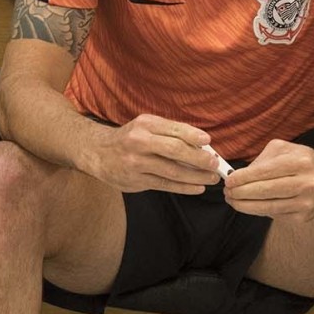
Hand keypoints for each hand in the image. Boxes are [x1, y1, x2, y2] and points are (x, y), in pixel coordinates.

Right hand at [92, 114, 221, 193]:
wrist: (98, 152)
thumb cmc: (129, 138)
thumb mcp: (145, 126)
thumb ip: (169, 132)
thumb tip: (201, 143)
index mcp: (145, 124)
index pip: (173, 129)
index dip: (192, 135)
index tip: (208, 141)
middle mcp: (140, 142)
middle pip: (174, 150)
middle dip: (198, 158)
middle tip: (214, 163)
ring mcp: (137, 163)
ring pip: (172, 171)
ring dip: (196, 176)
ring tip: (211, 178)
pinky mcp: (136, 180)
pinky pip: (165, 185)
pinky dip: (184, 187)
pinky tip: (197, 188)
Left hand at [224, 139, 313, 221]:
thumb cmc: (304, 160)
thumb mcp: (285, 150)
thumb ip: (262, 160)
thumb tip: (239, 176)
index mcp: (300, 162)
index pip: (266, 172)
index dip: (244, 178)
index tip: (229, 180)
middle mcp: (306, 183)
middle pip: (265, 191)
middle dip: (241, 193)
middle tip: (227, 192)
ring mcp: (306, 203)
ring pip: (268, 207)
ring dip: (246, 206)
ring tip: (233, 200)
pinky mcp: (304, 217)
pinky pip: (275, 215)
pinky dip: (260, 210)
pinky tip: (251, 205)